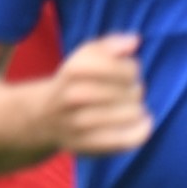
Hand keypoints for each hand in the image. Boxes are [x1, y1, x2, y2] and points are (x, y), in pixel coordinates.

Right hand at [44, 33, 152, 158]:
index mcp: (76, 69)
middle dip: (135, 89)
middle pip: (133, 91)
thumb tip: (133, 41)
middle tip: (126, 91)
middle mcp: (75, 96)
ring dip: (137, 109)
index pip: (127, 69)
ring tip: (129, 107)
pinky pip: (125, 140)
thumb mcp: (85, 56)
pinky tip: (142, 123)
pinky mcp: (87, 146)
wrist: (43, 117)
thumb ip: (110, 45)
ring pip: (132, 114)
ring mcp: (80, 123)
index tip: (125, 72)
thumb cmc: (74, 82)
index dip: (132, 69)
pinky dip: (140, 131)